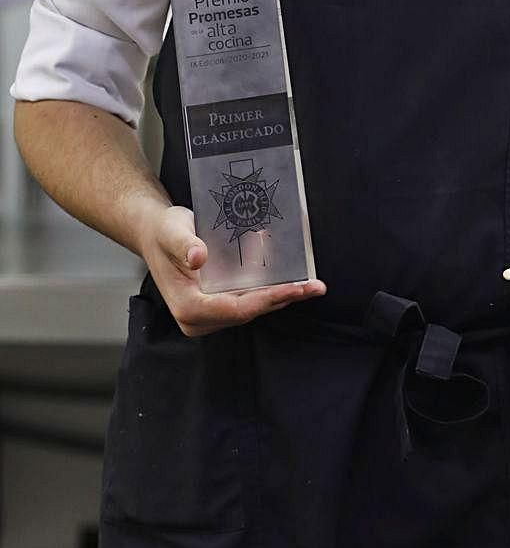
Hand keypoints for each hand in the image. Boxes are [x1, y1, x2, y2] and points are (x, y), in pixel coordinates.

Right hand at [139, 203, 325, 336]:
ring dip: (282, 297)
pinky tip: (292, 281)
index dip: (266, 300)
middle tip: (314, 286)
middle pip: (248, 312)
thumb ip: (183, 244)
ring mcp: (209, 314)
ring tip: (311, 285)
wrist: (156, 235)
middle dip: (283, 298)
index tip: (292, 288)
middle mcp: (199, 317)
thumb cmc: (163, 232)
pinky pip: (249, 301)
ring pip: (252, 309)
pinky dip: (271, 292)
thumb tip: (198, 257)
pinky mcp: (218, 305)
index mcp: (187, 306)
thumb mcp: (171, 230)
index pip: (235, 309)